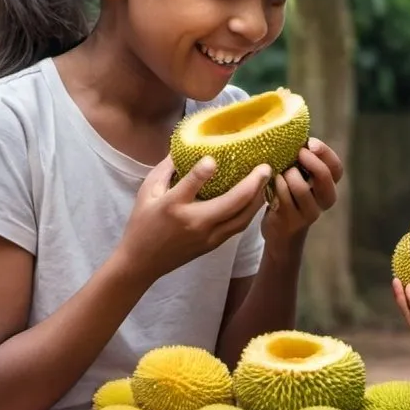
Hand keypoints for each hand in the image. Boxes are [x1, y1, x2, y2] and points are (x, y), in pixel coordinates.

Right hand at [118, 155, 270, 282]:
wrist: (142, 262)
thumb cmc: (142, 223)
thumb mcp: (146, 192)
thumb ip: (166, 168)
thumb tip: (185, 146)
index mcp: (172, 206)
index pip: (190, 185)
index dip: (203, 171)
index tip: (215, 158)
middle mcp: (194, 222)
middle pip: (231, 203)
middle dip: (253, 184)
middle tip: (266, 167)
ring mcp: (208, 236)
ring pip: (242, 218)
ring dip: (258, 198)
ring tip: (267, 180)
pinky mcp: (214, 244)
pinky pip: (238, 226)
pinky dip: (250, 211)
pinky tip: (257, 198)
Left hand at [261, 137, 343, 245]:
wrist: (282, 231)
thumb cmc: (289, 195)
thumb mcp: (301, 177)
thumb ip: (302, 161)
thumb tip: (293, 132)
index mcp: (329, 185)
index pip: (336, 167)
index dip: (325, 153)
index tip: (309, 143)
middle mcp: (325, 199)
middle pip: (325, 176)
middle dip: (309, 161)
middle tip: (296, 153)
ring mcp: (310, 212)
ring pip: (301, 188)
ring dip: (288, 175)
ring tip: (280, 172)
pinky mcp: (293, 221)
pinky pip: (284, 198)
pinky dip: (276, 186)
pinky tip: (271, 182)